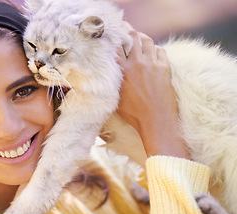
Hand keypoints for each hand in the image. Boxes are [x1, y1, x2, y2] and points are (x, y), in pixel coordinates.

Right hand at [117, 29, 189, 158]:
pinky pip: (160, 50)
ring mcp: (153, 64)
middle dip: (129, 33)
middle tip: (127, 33)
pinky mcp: (165, 67)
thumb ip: (113, 82)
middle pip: (133, 37)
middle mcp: (138, 63)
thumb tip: (108, 74)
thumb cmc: (134, 113)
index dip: (114, 39)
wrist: (156, 120)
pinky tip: (152, 54)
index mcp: (123, 71)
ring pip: (147, 40)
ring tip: (139, 41)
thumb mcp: (116, 97)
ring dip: (142, 39)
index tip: (113, 38)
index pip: (116, 46)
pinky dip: (155, 49)